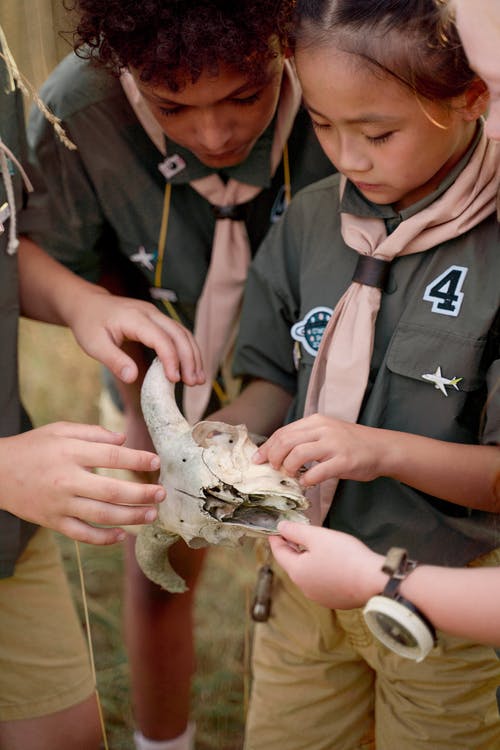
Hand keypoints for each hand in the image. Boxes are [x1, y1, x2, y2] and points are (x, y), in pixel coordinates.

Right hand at [0, 423, 166, 544]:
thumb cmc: (33, 447)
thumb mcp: (61, 430)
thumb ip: (93, 433)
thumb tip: (123, 440)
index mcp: (70, 453)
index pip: (111, 457)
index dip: (137, 460)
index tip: (156, 461)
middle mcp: (67, 480)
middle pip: (111, 491)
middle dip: (141, 494)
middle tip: (162, 494)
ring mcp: (60, 504)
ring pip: (101, 515)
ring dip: (130, 517)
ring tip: (151, 514)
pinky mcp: (53, 522)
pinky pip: (82, 534)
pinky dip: (103, 538)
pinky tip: (122, 535)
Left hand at [67, 288, 204, 385]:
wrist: (87, 304)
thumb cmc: (89, 324)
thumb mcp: (94, 345)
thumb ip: (114, 361)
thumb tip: (133, 378)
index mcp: (134, 318)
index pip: (161, 338)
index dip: (171, 359)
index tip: (175, 380)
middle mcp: (150, 313)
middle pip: (179, 334)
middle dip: (189, 359)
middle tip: (194, 383)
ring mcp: (156, 315)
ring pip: (183, 333)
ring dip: (193, 355)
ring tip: (198, 379)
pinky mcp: (158, 320)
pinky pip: (178, 334)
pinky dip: (187, 350)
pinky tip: (191, 367)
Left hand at [253, 414, 385, 485]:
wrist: (382, 448)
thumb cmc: (351, 443)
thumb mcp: (326, 433)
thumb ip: (305, 439)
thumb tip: (278, 453)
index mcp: (315, 421)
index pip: (283, 432)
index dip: (267, 447)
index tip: (258, 460)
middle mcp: (323, 429)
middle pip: (286, 441)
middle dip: (274, 458)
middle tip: (274, 470)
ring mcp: (334, 444)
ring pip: (298, 454)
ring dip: (288, 468)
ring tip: (290, 475)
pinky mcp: (344, 460)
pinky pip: (317, 471)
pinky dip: (307, 479)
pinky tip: (306, 482)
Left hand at [269, 521, 384, 608]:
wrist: (374, 581)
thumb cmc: (345, 556)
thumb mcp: (318, 536)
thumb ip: (296, 531)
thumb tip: (280, 528)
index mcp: (297, 572)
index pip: (279, 553)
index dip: (276, 538)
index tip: (275, 529)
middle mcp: (305, 588)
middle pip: (293, 564)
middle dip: (293, 548)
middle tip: (295, 533)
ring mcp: (320, 597)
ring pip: (308, 574)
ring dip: (308, 559)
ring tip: (316, 546)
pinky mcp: (335, 600)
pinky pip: (322, 582)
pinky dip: (322, 570)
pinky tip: (332, 561)